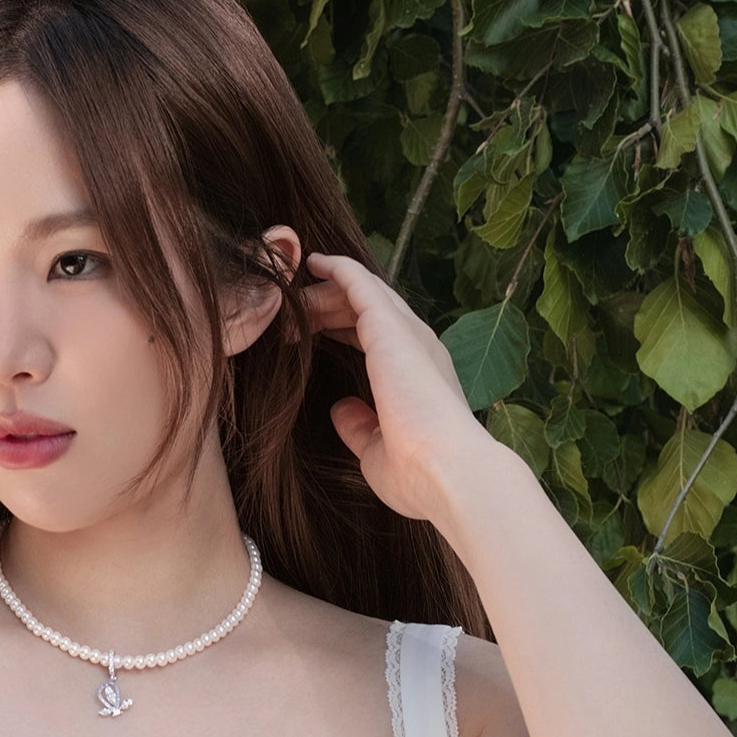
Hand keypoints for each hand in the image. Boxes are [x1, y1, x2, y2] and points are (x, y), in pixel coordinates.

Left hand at [301, 252, 486, 522]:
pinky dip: (336, 268)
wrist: (446, 472)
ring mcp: (406, 333)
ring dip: (326, 292)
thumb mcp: (375, 448)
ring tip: (291, 295)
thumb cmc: (417, 473)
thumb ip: (358, 425)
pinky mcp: (390, 326)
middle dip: (329, 307)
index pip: (376, 338)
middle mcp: (417, 347)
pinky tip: (313, 262)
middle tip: (292, 315)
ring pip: (361, 294)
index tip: (311, 331)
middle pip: (367, 311)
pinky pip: (359, 283)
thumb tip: (341, 408)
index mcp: (417, 375)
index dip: (341, 329)